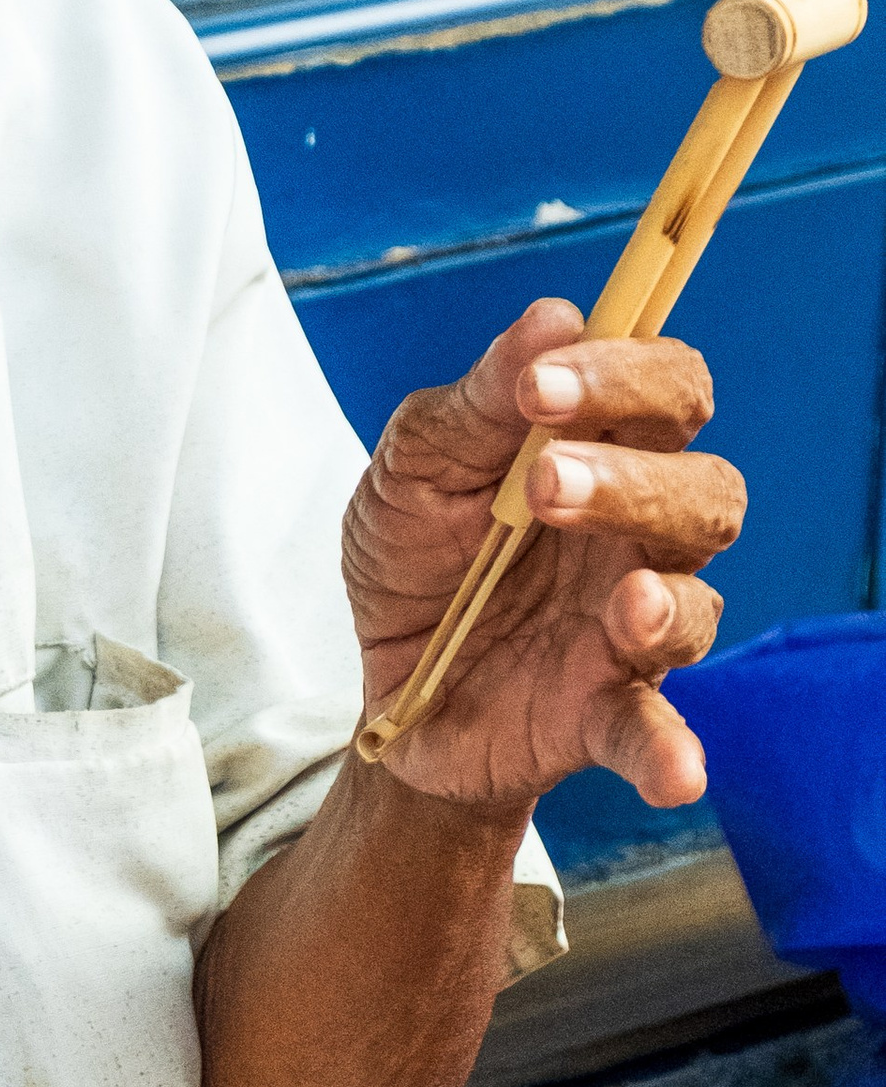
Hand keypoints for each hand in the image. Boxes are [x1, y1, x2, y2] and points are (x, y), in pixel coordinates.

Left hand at [342, 300, 741, 811]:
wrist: (382, 679)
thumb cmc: (418, 554)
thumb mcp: (415, 466)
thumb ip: (478, 404)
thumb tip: (552, 316)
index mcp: (599, 451)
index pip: (667, 387)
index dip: (625, 373)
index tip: (545, 383)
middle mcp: (636, 536)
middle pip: (704, 490)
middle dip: (634, 479)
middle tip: (544, 482)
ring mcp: (629, 628)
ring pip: (695, 600)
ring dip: (660, 596)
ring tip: (621, 600)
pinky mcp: (605, 713)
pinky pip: (657, 731)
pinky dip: (670, 750)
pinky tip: (675, 770)